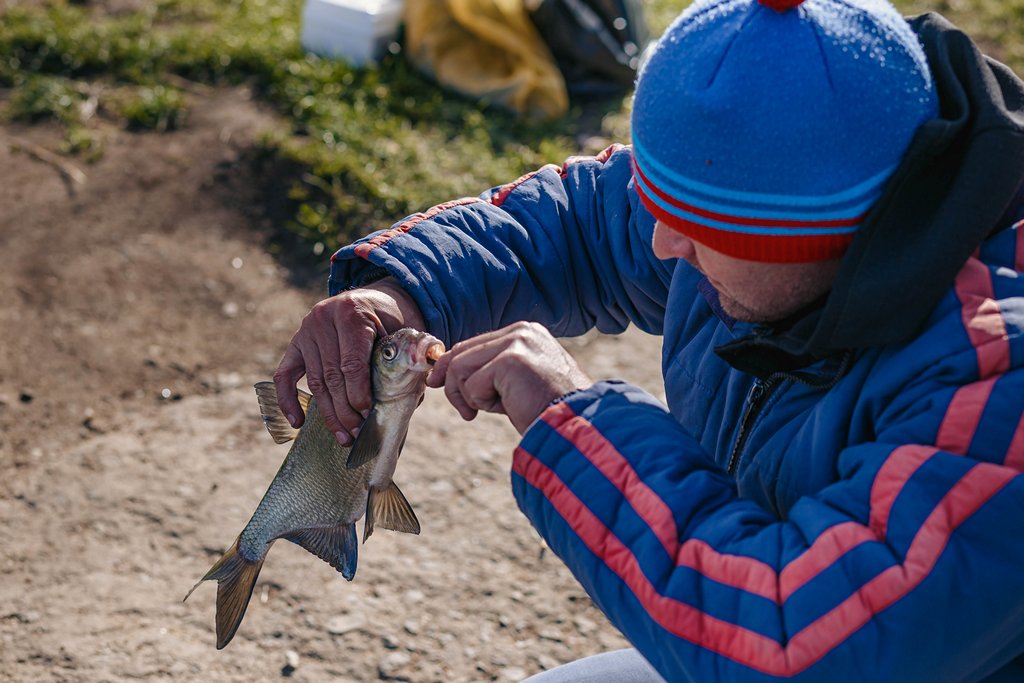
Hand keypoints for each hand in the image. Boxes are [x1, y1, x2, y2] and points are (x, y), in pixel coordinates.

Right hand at [273, 277, 425, 444]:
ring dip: (328, 413)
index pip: (351, 363)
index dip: (359, 393)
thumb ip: (405, 361)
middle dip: (345, 410)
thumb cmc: (392, 319)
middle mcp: (323, 318)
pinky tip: (298, 423)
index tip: (368, 415)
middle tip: (358, 433)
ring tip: (343, 437)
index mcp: (352, 313)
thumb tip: (406, 402)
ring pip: (315, 381)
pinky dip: (288, 399)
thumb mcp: (404, 331)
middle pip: (331, 376)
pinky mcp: (295, 342)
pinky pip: (285, 374)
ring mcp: (306, 330)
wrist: (374, 299)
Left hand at [426, 322, 591, 433]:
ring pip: (460, 368)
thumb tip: (450, 371)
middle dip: (453, 384)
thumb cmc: (548, 410)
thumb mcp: (518, 382)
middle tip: (467, 412)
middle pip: (462, 352)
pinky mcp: (510, 360)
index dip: (451, 364)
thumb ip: (492, 370)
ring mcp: (516, 342)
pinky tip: (508, 408)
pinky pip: (472, 385)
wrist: (574, 425)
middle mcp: (521, 331)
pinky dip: (482, 403)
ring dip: (469, 397)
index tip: (438, 381)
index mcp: (526, 332)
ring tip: (495, 410)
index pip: (474, 343)